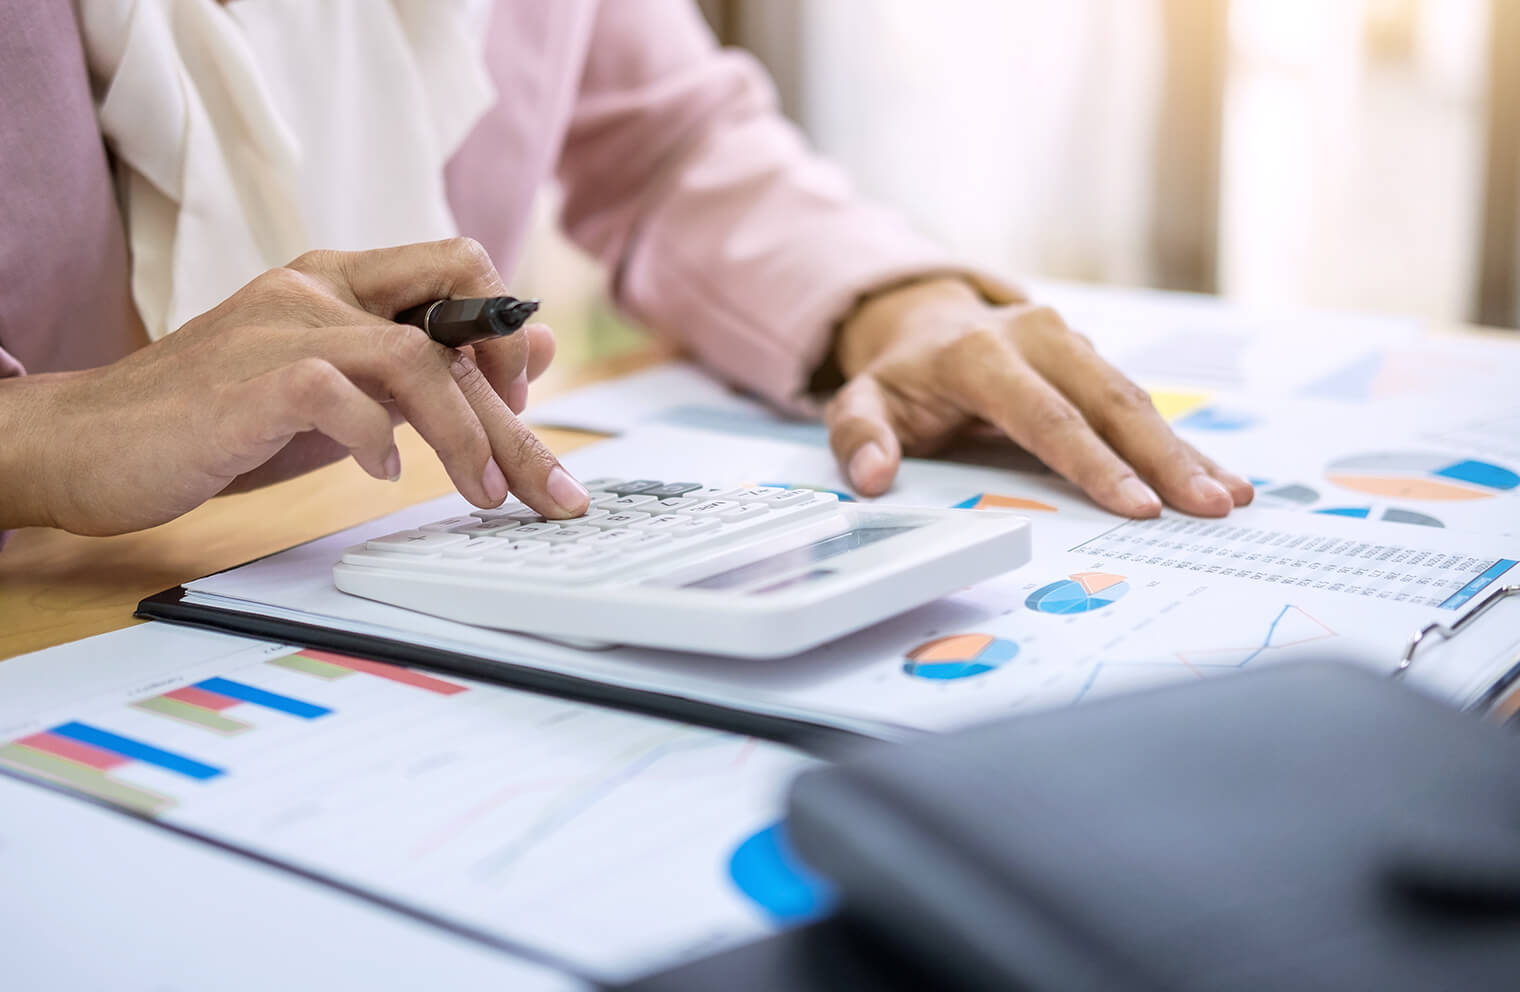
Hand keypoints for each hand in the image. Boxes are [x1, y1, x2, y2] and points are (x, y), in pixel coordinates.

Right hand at [1, 239, 588, 535]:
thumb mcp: (343, 389)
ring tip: (483, 494)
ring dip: (465, 435)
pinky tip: (382, 473)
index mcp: (341, 280)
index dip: (508, 338)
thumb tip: (540, 343)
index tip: (519, 408)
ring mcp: (279, 328)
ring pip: (413, 358)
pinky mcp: (246, 382)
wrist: (86, 442)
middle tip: (550, 492)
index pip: (461, 271)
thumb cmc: (217, 419)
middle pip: (455, 325)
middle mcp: (317, 287)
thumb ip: (429, 364)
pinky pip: (335, 394)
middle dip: (515, 419)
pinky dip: (374, 438)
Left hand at [824, 277, 1253, 516]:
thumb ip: (860, 437)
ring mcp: (1073, 345)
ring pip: (1136, 401)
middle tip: (1206, 508)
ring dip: (1185, 453)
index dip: (1093, 463)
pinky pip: (1142, 405)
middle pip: (1109, 404)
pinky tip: (1222, 477)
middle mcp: (1037, 338)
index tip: (1134, 505)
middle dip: (1162, 459)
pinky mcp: (1093, 362)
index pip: (1046, 416)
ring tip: (1229, 499)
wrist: (923, 325)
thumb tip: (872, 478)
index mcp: (982, 353)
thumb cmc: (900, 379)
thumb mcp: (861, 402)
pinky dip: (1181, 444)